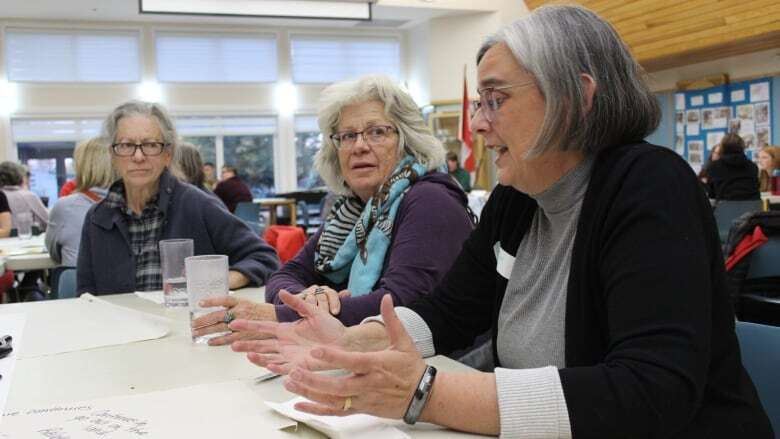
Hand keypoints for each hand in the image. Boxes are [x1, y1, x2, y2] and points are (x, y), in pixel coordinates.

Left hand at [190, 296, 275, 345]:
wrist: (277, 320)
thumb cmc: (261, 312)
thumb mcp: (247, 303)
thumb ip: (233, 306)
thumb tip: (217, 309)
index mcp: (241, 302)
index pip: (223, 300)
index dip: (211, 301)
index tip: (200, 303)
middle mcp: (240, 312)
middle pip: (218, 315)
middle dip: (204, 320)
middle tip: (193, 324)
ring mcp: (242, 324)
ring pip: (220, 328)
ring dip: (206, 331)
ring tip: (196, 333)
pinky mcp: (244, 335)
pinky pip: (228, 339)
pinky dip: (218, 341)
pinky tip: (210, 342)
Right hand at [230, 290, 348, 373]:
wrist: (345, 342)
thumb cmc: (330, 327)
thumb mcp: (313, 311)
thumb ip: (297, 303)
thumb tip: (282, 291)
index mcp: (286, 330)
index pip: (263, 328)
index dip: (249, 326)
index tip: (234, 323)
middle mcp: (285, 344)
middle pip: (261, 345)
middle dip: (247, 345)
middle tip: (232, 344)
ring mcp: (290, 356)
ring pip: (268, 358)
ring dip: (257, 357)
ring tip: (246, 354)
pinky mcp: (298, 367)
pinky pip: (283, 368)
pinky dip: (275, 366)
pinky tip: (268, 363)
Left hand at [283, 294, 426, 418]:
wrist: (423, 396)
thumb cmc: (411, 368)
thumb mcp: (404, 342)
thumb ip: (391, 320)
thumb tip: (386, 298)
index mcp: (376, 365)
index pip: (351, 361)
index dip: (333, 357)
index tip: (315, 351)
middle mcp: (368, 384)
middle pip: (338, 385)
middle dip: (314, 380)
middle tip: (294, 372)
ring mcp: (363, 399)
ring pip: (333, 400)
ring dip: (310, 393)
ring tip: (291, 383)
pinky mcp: (361, 409)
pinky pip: (336, 412)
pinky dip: (317, 409)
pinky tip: (300, 405)